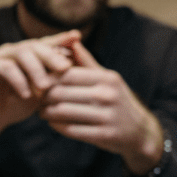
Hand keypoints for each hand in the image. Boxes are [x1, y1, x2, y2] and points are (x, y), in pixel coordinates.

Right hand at [0, 30, 78, 176]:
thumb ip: (52, 79)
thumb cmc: (15, 106)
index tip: (78, 36)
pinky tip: (26, 94)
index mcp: (24, 54)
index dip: (60, 39)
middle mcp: (10, 51)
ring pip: (20, 54)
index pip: (45, 43)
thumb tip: (74, 65)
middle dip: (51, 55)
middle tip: (65, 67)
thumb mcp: (40, 93)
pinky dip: (18, 81)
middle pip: (34, 45)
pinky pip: (5, 68)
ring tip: (45, 87)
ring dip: (35, 70)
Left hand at [39, 39, 163, 173]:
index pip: (67, 74)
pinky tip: (52, 123)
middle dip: (43, 97)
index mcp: (107, 78)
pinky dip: (57, 126)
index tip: (38, 83)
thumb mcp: (107, 79)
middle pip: (61, 93)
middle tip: (36, 99)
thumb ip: (87, 62)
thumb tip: (72, 41)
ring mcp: (107, 116)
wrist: (139, 131)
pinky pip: (71, 129)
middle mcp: (108, 95)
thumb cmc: (116, 100)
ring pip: (63, 111)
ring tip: (41, 111)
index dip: (48, 79)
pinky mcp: (104, 135)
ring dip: (46, 112)